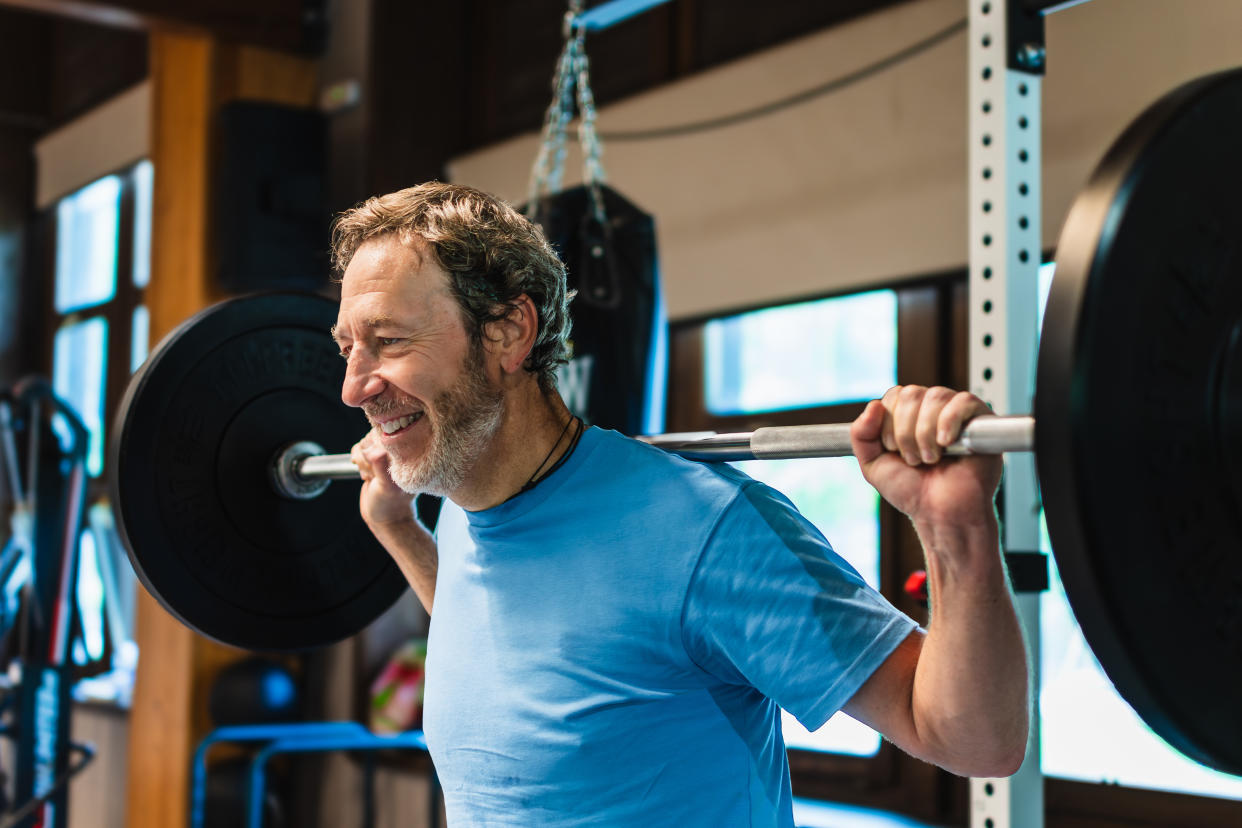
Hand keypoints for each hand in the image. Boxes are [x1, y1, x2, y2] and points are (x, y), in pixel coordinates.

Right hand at [351, 429, 418, 530]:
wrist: (383, 517)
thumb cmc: (390, 504)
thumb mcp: (386, 487)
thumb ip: (381, 467)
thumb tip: (376, 450)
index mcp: (407, 454)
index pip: (388, 432)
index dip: (378, 446)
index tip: (378, 463)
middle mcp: (397, 451)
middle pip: (373, 435)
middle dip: (368, 456)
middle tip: (374, 474)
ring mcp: (385, 454)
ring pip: (364, 442)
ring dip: (362, 461)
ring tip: (372, 477)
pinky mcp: (373, 458)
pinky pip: (359, 449)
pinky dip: (358, 462)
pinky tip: (368, 475)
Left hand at [850, 386, 1001, 527]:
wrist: (942, 513)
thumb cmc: (913, 492)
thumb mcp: (873, 465)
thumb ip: (861, 435)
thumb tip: (873, 405)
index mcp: (908, 416)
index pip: (894, 395)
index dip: (888, 423)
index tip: (893, 451)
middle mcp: (932, 410)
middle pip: (911, 394)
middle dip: (905, 432)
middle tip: (913, 460)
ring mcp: (957, 414)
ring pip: (934, 397)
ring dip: (925, 434)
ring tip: (931, 459)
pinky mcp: (981, 421)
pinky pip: (963, 401)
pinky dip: (949, 422)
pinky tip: (946, 443)